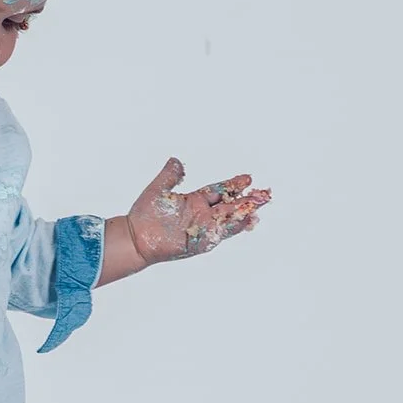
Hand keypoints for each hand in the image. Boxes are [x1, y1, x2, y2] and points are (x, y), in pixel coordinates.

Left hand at [125, 158, 271, 264]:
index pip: (220, 190)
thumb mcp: (159, 189)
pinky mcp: (201, 241)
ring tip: (259, 208)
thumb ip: (170, 176)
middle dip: (247, 200)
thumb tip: (176, 160)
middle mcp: (202, 214)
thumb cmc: (144, 215)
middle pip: (230, 205)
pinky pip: (220, 233)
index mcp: (195, 200)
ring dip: (244, 214)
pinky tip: (245, 221)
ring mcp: (203, 228)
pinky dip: (233, 228)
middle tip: (266, 194)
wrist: (136, 237)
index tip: (248, 178)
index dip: (234, 185)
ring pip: (229, 219)